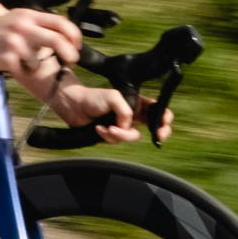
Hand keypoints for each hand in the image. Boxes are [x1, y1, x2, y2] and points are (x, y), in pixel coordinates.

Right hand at [0, 7, 83, 76]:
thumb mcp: (20, 18)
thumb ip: (39, 25)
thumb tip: (63, 37)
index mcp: (30, 16)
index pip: (60, 22)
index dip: (74, 35)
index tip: (77, 46)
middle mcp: (23, 27)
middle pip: (56, 40)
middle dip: (69, 53)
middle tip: (72, 61)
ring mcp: (14, 42)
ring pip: (39, 59)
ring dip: (36, 65)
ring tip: (27, 63)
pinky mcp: (5, 57)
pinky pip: (23, 70)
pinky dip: (22, 71)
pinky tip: (14, 65)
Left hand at [39, 76, 171, 145]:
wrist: (73, 107)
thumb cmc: (93, 98)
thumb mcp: (114, 97)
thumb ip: (126, 111)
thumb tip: (127, 126)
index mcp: (136, 103)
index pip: (156, 110)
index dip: (164, 117)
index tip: (164, 123)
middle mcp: (132, 116)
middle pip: (154, 127)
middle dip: (159, 132)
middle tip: (160, 135)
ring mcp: (123, 127)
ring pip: (132, 136)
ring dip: (120, 134)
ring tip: (107, 127)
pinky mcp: (112, 136)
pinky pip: (117, 141)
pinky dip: (107, 135)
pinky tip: (99, 128)